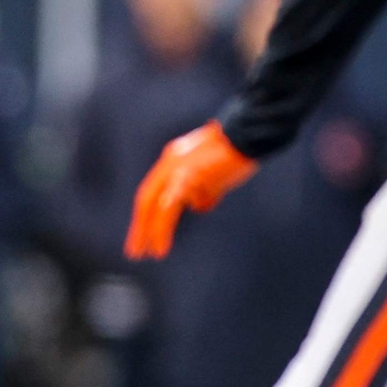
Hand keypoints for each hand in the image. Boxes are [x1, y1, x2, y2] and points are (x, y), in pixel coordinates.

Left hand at [125, 120, 257, 258]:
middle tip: (134, 253)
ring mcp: (178, 168)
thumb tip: (198, 206)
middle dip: (140, 228)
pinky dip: (162, 229)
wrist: (251, 133)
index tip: (143, 237)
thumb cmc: (240, 151)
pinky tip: (161, 247)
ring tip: (151, 253)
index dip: (146, 215)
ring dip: (152, 232)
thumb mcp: (216, 172)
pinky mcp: (189, 176)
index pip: (152, 192)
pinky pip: (168, 206)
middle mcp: (170, 163)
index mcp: (174, 159)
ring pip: (156, 206)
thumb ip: (205, 187)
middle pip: (146, 200)